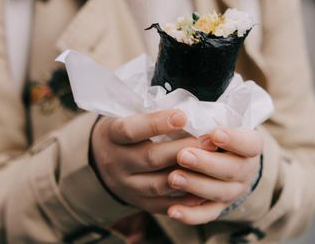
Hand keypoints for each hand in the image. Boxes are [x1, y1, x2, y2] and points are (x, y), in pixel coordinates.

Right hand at [90, 110, 204, 213]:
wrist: (102, 159)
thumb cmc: (125, 130)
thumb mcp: (126, 115)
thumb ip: (149, 113)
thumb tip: (188, 109)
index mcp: (111, 136)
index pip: (131, 130)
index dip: (156, 124)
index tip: (183, 116)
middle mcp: (116, 163)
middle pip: (150, 158)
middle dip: (183, 149)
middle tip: (210, 140)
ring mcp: (126, 187)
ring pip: (159, 184)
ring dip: (188, 175)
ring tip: (213, 164)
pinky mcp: (139, 203)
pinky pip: (164, 205)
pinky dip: (186, 199)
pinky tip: (206, 189)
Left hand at [167, 128, 262, 224]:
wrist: (217, 154)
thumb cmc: (209, 130)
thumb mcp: (212, 121)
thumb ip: (203, 120)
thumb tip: (182, 114)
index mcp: (249, 146)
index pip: (250, 144)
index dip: (234, 140)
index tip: (214, 134)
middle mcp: (245, 170)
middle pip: (232, 170)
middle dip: (206, 163)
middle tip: (183, 155)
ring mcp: (233, 191)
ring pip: (219, 193)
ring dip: (196, 186)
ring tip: (173, 178)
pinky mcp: (217, 207)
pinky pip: (206, 214)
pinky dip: (190, 215)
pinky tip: (172, 211)